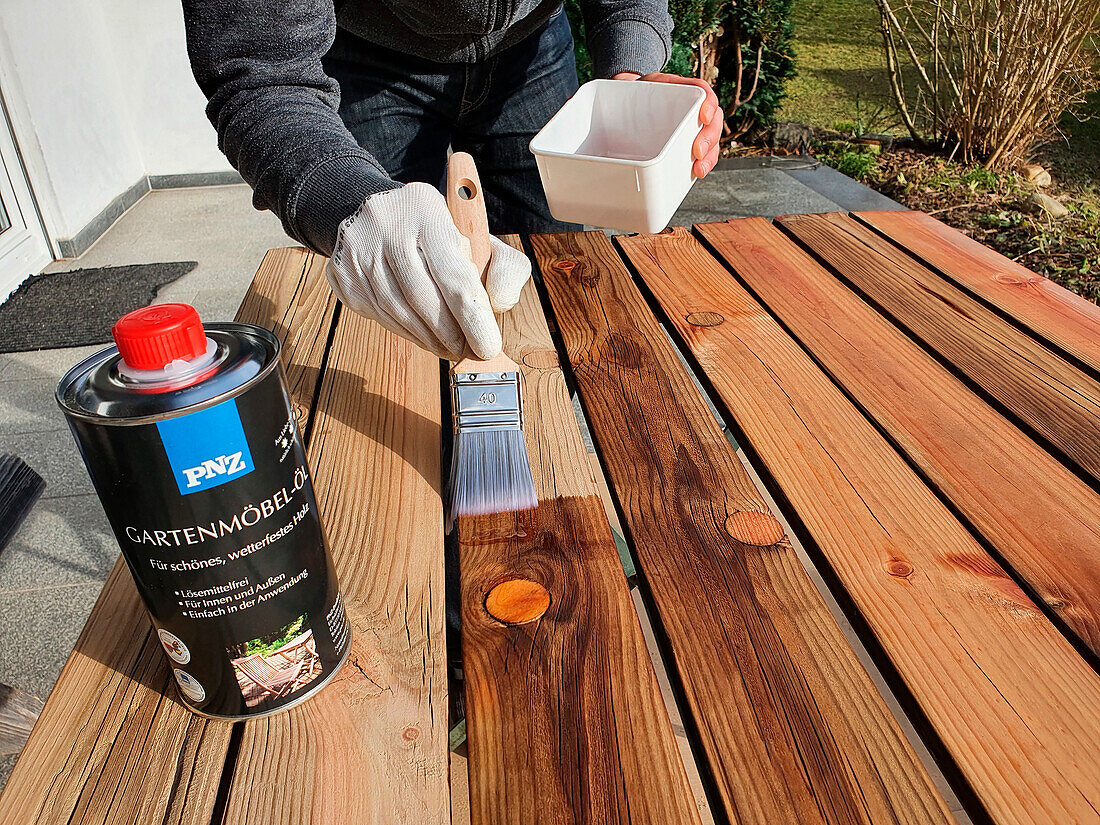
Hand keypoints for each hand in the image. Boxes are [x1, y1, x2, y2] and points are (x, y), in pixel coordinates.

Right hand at [325, 183, 531, 359]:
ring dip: (429, 339)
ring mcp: (357, 249)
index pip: (453, 274)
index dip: (473, 318)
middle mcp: (385, 225)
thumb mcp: (479, 238)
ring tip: (449, 347)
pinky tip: (423, 335)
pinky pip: (379, 316)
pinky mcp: (342, 272)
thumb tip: (499, 305)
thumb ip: (504, 268)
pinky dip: (406, 333)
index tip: (488, 347)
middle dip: (451, 334)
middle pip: (423, 298)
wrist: (378, 213)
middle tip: (469, 351)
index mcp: (426, 209)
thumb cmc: (438, 233)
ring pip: (399, 312)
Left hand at [612, 72, 721, 177]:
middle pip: (713, 120)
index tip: (704, 117)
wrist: (630, 103)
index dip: (709, 104)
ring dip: (709, 155)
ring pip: (712, 139)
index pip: (703, 92)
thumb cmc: (636, 94)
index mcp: (682, 89)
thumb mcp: (632, 86)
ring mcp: (694, 127)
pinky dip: (704, 163)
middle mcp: (693, 108)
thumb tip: (611, 106)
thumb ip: (626, 90)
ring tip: (699, 168)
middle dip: (709, 138)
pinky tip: (697, 171)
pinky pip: (705, 153)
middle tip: (698, 152)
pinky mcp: (690, 144)